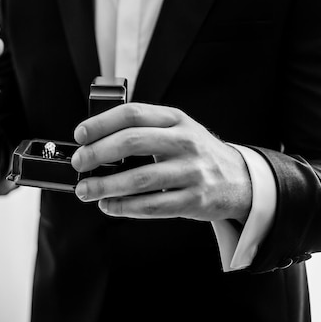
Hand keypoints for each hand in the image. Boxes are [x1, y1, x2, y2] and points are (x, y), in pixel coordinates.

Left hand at [71, 103, 251, 221]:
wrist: (242, 180)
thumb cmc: (197, 154)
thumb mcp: (178, 131)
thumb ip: (145, 131)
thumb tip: (95, 144)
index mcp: (176, 119)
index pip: (132, 113)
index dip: (101, 123)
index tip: (80, 135)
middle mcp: (185, 142)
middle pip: (132, 142)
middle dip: (97, 153)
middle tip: (79, 163)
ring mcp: (192, 172)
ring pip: (139, 178)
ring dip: (105, 186)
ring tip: (85, 190)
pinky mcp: (194, 200)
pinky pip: (152, 206)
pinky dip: (124, 207)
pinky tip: (108, 206)